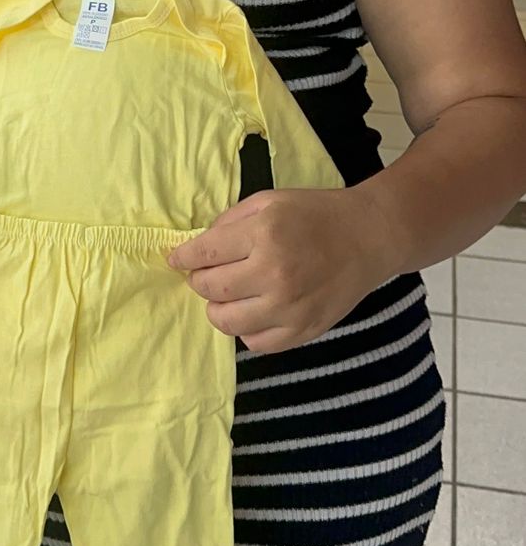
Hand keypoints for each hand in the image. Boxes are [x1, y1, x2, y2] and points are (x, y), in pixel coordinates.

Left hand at [168, 187, 389, 354]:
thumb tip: (197, 247)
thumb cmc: (315, 213)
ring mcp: (290, 307)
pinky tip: (254, 310)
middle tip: (206, 273)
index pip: (204, 254)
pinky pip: (256, 343)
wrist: (368, 237)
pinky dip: (247, 328)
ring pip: (226, 322)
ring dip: (218, 307)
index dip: (183, 258)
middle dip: (199, 280)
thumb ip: (229, 222)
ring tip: (229, 294)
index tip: (176, 260)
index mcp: (264, 234)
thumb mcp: (269, 202)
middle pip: (211, 289)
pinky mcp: (303, 330)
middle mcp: (275, 273)